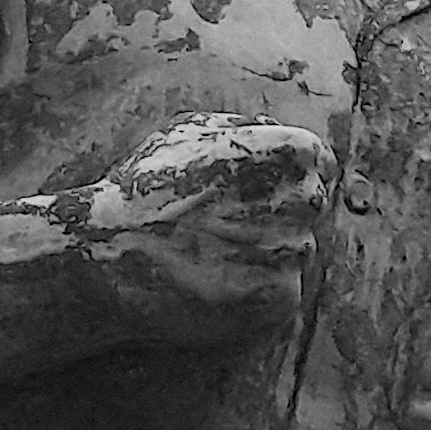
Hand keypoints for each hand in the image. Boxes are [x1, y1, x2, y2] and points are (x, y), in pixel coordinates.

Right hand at [55, 116, 328, 345]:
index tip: (258, 191)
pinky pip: (283, 294)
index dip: (286, 178)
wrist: (111, 256)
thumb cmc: (145, 190)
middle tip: (228, 224)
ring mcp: (293, 255)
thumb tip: (274, 131)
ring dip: (266, 255)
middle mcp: (303, 202)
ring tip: (214, 255)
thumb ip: (245, 128)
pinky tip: (217, 283)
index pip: (319, 164)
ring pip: (295, 253)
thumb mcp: (189, 131)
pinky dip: (257, 293)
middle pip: (311, 210)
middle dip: (279, 214)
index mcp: (290, 153)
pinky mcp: (280, 302)